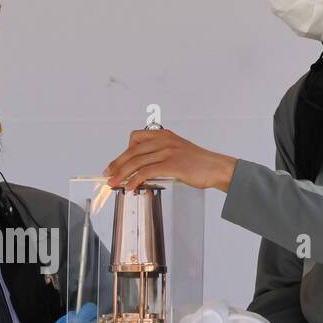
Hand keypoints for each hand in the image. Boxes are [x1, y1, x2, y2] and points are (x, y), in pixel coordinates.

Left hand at [103, 128, 236, 193]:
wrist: (215, 167)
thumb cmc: (197, 163)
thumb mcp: (176, 152)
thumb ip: (159, 156)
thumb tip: (141, 171)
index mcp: (164, 135)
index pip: (135, 138)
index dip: (124, 151)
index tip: (117, 163)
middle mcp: (164, 140)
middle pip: (132, 151)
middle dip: (117, 163)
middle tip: (107, 173)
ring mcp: (167, 151)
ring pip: (137, 161)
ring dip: (122, 173)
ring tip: (113, 182)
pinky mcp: (171, 164)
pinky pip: (146, 171)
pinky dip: (135, 180)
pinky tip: (130, 187)